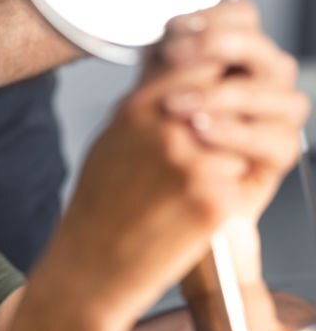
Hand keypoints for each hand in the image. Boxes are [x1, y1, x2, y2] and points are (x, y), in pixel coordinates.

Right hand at [41, 1, 308, 330]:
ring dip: (227, 156)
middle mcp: (166, 129)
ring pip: (237, 139)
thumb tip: (180, 80)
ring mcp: (193, 164)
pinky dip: (225, 192)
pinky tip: (192, 209)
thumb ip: (147, 107)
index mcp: (136, 109)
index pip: (200, 62)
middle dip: (226, 113)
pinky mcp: (214, 202)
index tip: (217, 82)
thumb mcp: (111, 141)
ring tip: (189, 184)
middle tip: (212, 136)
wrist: (91, 268)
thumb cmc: (97, 210)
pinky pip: (239, 180)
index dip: (214, 74)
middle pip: (227, 95)